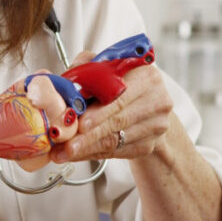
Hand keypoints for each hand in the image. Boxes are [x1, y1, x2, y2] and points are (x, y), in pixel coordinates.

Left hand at [50, 51, 173, 162]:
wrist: (146, 102)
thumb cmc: (120, 81)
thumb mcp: (105, 65)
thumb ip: (87, 66)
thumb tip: (66, 79)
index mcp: (146, 77)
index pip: (121, 98)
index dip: (99, 112)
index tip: (81, 124)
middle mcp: (157, 102)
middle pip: (118, 122)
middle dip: (89, 135)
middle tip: (67, 144)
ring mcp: (156, 126)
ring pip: (116, 140)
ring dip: (87, 148)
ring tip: (64, 152)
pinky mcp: (149, 144)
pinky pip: (117, 152)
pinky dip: (94, 154)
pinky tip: (77, 155)